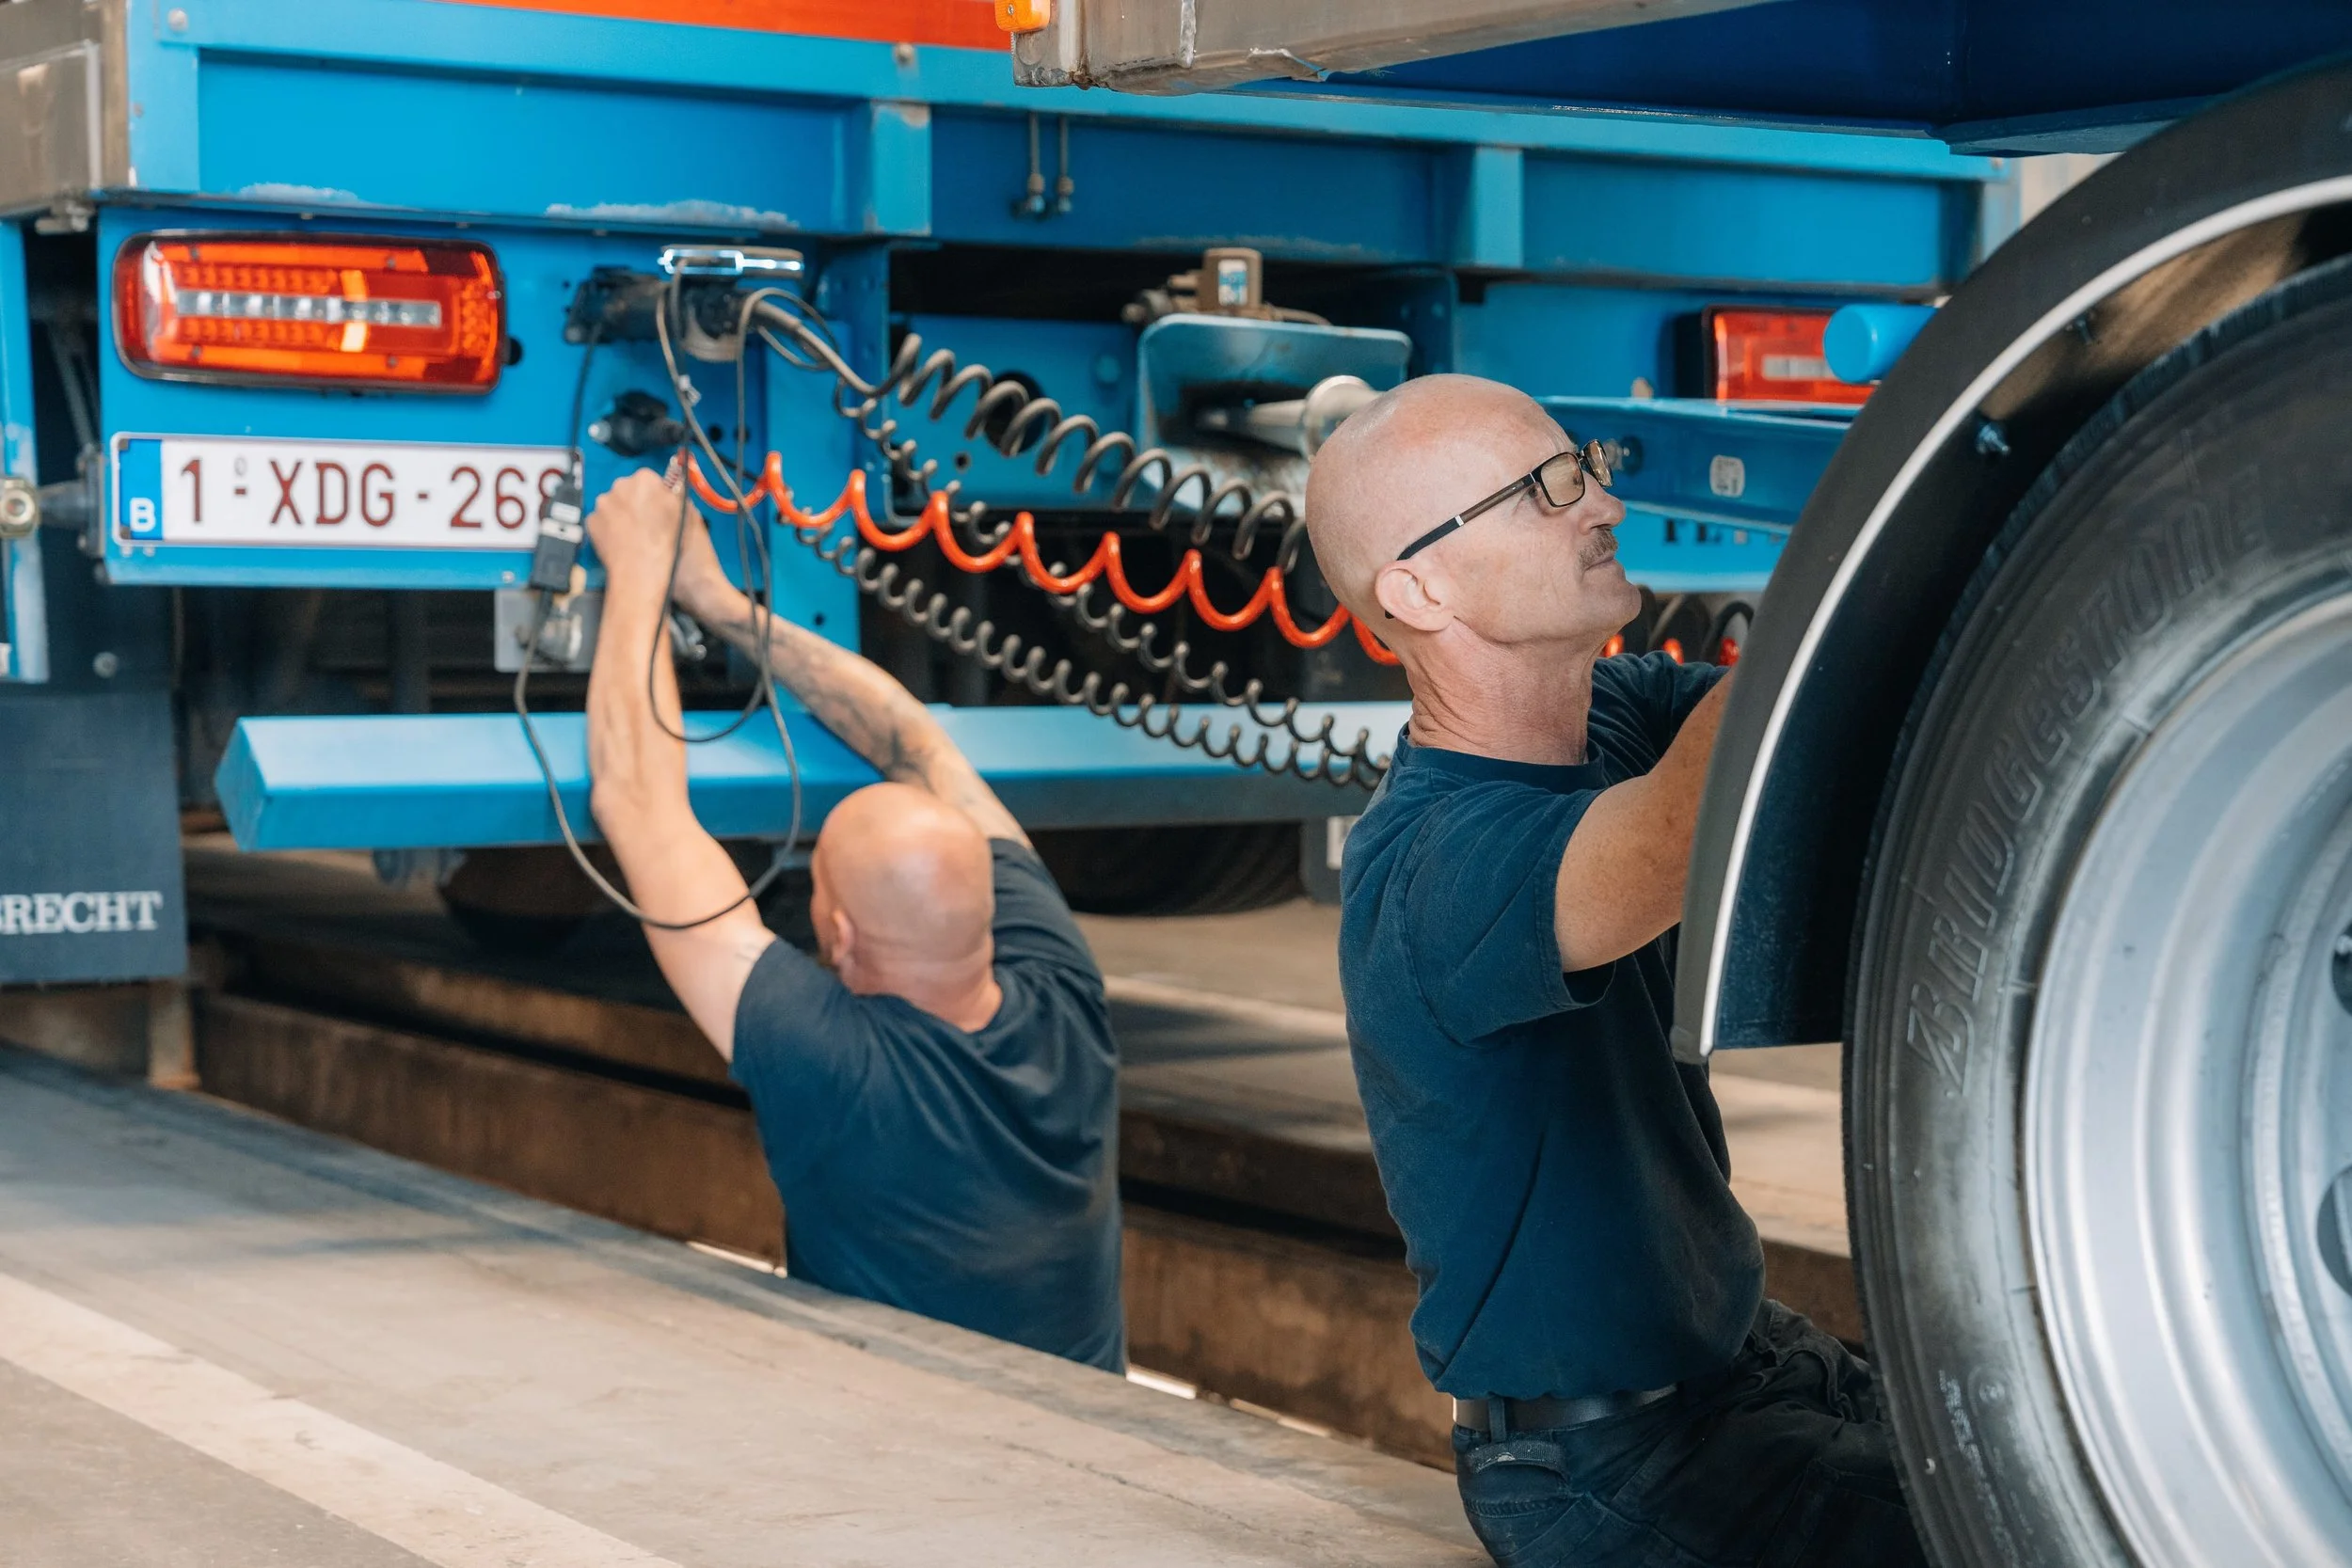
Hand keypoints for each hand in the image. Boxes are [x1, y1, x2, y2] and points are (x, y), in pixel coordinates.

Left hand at [586, 467, 736, 613]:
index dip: (655, 494)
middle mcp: (620, 486)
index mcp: (644, 479)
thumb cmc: (666, 543)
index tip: (659, 507)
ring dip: (622, 515)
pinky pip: (602, 520)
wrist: (642, 570)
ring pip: (614, 505)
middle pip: (629, 489)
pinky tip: (622, 541)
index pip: (650, 479)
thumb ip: (675, 493)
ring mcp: (603, 504)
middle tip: (647, 523)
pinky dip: (610, 528)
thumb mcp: (684, 513)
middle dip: (636, 502)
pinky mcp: (592, 521)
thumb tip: (670, 488)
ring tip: (635, 535)